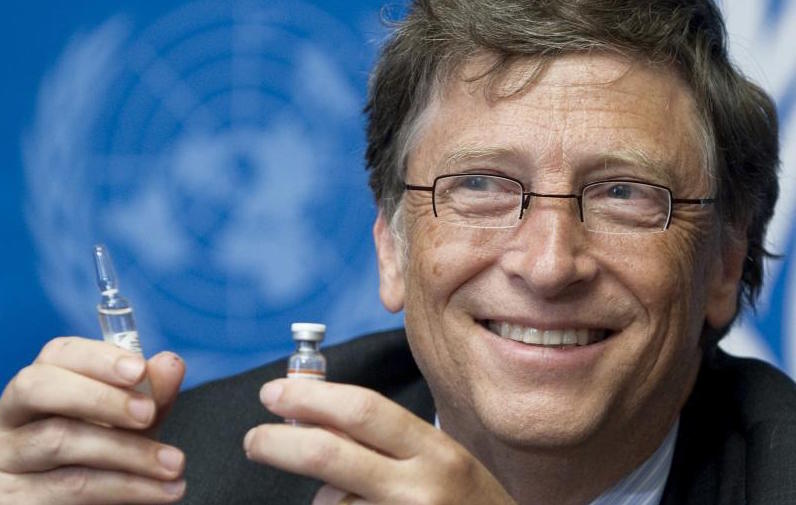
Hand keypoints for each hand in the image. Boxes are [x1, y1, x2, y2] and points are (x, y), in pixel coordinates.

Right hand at [0, 337, 186, 503]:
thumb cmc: (107, 458)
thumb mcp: (132, 424)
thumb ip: (151, 395)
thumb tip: (170, 364)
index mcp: (42, 388)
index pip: (58, 355)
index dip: (98, 358)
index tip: (139, 370)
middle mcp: (12, 418)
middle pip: (41, 388)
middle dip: (101, 397)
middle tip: (149, 414)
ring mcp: (7, 458)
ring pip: (60, 441)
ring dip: (129, 452)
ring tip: (174, 464)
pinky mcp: (13, 499)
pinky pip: (70, 488)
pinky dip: (126, 488)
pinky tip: (162, 490)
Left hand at [243, 379, 517, 504]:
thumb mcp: (439, 462)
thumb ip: (385, 440)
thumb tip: (312, 416)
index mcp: (437, 453)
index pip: (364, 411)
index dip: (311, 398)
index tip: (275, 393)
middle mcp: (421, 489)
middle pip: (328, 455)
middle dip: (278, 443)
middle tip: (254, 438)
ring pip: (329, 503)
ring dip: (324, 499)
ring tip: (352, 500)